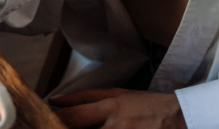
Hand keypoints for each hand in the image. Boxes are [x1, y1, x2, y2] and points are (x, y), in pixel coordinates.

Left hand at [50, 89, 185, 128]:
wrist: (178, 119)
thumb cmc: (146, 105)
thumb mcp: (117, 94)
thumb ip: (83, 97)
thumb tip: (54, 100)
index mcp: (108, 109)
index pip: (72, 117)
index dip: (53, 121)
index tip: (40, 123)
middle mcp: (113, 127)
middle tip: (47, 126)